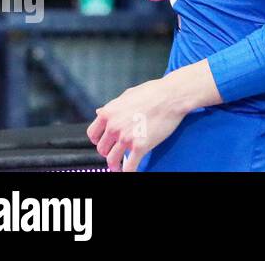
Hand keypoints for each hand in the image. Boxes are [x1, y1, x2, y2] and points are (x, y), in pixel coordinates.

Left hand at [86, 60, 219, 170]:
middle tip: (115, 152)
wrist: (172, 95)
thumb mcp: (128, 95)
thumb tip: (99, 112)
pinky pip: (129, 166)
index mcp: (108, 113)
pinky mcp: (140, 146)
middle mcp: (114, 126)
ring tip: (118, 166)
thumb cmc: (153, 92)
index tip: (104, 142)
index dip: (98, 140)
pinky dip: (128, 172)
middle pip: (102, 148)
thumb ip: (112, 106)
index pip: (93, 134)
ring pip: (112, 160)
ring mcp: (126, 137)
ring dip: (114, 165)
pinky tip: (129, 172)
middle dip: (108, 151)